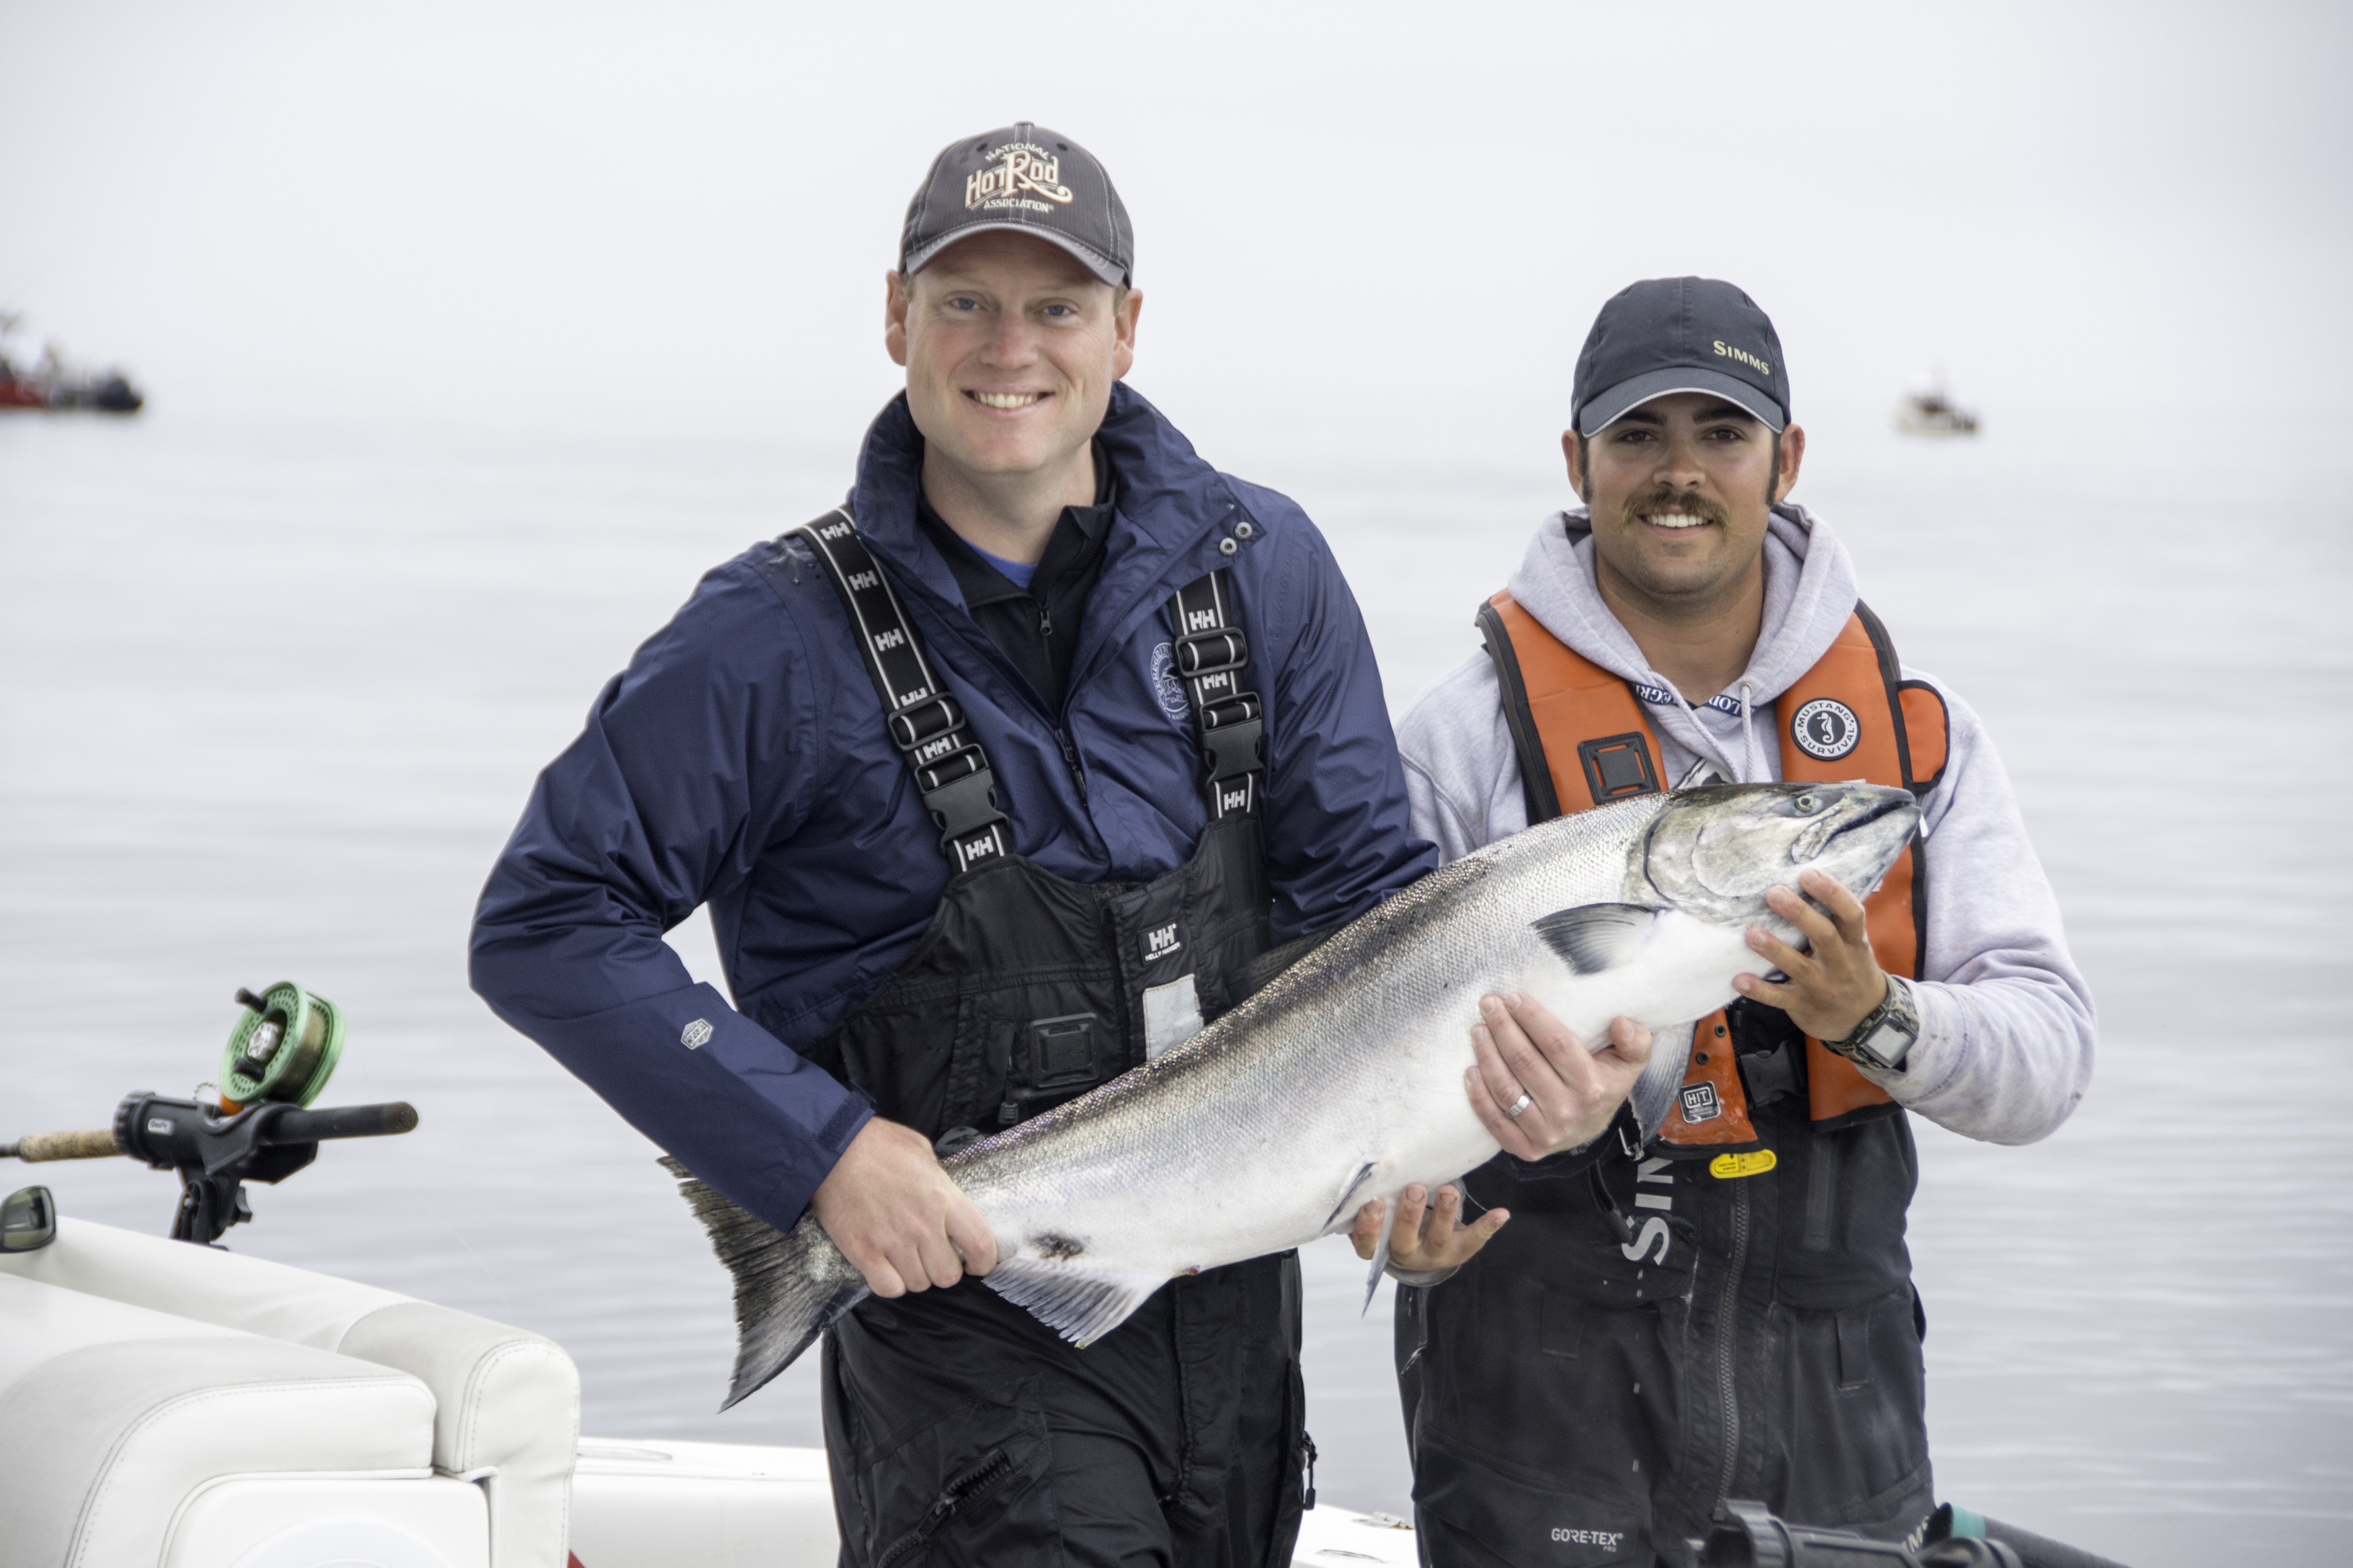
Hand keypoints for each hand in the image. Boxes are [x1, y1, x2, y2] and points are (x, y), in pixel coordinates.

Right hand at [809, 1118, 998, 1297]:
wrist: (831, 1149)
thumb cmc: (877, 1144)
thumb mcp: (921, 1150)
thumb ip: (939, 1177)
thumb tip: (944, 1193)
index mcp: (943, 1197)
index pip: (980, 1245)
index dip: (983, 1263)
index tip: (976, 1265)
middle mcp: (923, 1225)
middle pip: (948, 1275)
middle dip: (944, 1270)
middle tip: (933, 1258)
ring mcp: (893, 1242)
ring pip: (919, 1284)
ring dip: (915, 1275)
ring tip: (906, 1258)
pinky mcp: (864, 1253)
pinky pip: (889, 1288)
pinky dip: (890, 1283)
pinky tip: (886, 1267)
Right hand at [1349, 1182, 1506, 1272]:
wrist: (1422, 1248)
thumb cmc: (1394, 1220)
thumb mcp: (1381, 1213)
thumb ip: (1376, 1196)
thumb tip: (1373, 1161)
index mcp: (1380, 1246)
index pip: (1367, 1243)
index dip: (1369, 1226)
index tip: (1374, 1202)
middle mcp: (1406, 1254)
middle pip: (1404, 1240)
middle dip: (1409, 1215)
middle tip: (1414, 1189)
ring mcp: (1434, 1255)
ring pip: (1438, 1239)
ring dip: (1444, 1214)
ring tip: (1448, 1191)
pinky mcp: (1459, 1251)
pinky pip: (1473, 1240)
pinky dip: (1487, 1226)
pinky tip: (1501, 1213)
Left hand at [1465, 993, 1652, 1160]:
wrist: (1592, 1128)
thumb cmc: (1605, 1084)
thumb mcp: (1630, 1062)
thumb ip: (1635, 1040)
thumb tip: (1621, 1022)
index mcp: (1593, 1087)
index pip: (1556, 1044)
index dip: (1532, 1018)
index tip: (1513, 997)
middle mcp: (1569, 1112)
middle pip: (1525, 1062)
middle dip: (1502, 1028)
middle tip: (1488, 1005)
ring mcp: (1546, 1134)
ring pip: (1506, 1089)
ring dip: (1486, 1056)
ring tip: (1478, 1031)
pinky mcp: (1526, 1148)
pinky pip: (1495, 1121)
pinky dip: (1478, 1095)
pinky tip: (1471, 1070)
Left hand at [1732, 867, 1888, 1040]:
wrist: (1866, 1020)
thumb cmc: (1852, 969)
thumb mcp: (1854, 946)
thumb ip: (1835, 922)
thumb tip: (1803, 880)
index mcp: (1855, 943)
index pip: (1851, 914)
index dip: (1832, 893)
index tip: (1808, 874)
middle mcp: (1841, 964)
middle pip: (1824, 936)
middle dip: (1799, 914)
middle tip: (1774, 893)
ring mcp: (1822, 987)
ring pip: (1798, 967)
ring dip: (1774, 949)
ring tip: (1751, 933)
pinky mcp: (1804, 1006)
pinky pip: (1779, 998)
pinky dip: (1759, 990)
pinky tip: (1738, 980)